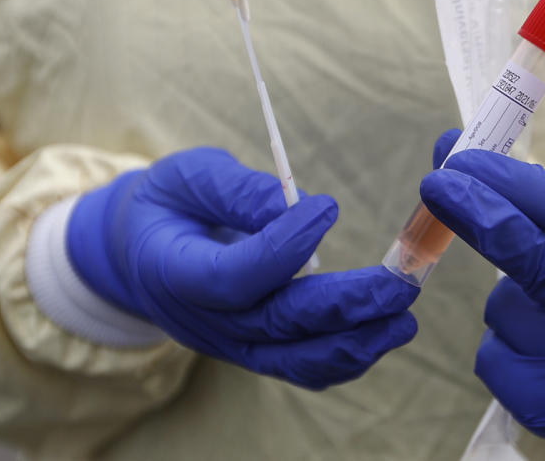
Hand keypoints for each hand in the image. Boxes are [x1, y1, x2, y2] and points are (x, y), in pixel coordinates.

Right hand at [67, 147, 418, 389]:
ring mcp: (232, 345)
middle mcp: (205, 321)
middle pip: (281, 325)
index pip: (234, 277)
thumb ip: (234, 191)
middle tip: (399, 281)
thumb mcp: (186, 177)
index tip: (327, 209)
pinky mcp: (256, 353)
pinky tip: (384, 332)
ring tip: (404, 317)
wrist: (140, 255)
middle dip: (347, 305)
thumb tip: (293, 207)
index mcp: (175, 273)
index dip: (282, 248)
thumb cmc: (169, 205)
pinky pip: (304, 367)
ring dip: (358, 342)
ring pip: (299, 360)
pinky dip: (348, 356)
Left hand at [421, 131, 544, 436]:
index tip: (465, 160)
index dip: (517, 188)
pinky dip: (503, 342)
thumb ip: (530, 194)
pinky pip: (492, 357)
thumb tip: (451, 155)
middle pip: (540, 266)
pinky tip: (539, 347)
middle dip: (481, 219)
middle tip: (438, 185)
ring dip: (508, 301)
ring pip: (503, 313)